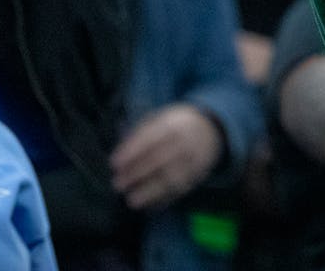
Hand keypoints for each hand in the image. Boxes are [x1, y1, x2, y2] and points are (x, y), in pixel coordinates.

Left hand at [110, 103, 224, 210]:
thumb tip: (119, 157)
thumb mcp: (160, 119)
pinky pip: (182, 189)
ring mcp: (195, 158)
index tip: (113, 164)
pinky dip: (165, 199)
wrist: (211, 128)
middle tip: (118, 185)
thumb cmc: (175, 126)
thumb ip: (140, 133)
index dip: (131, 151)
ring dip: (151, 191)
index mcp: (173, 124)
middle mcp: (185, 141)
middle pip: (160, 158)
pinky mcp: (200, 174)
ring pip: (173, 177)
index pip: (150, 138)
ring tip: (132, 201)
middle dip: (137, 173)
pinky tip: (150, 206)